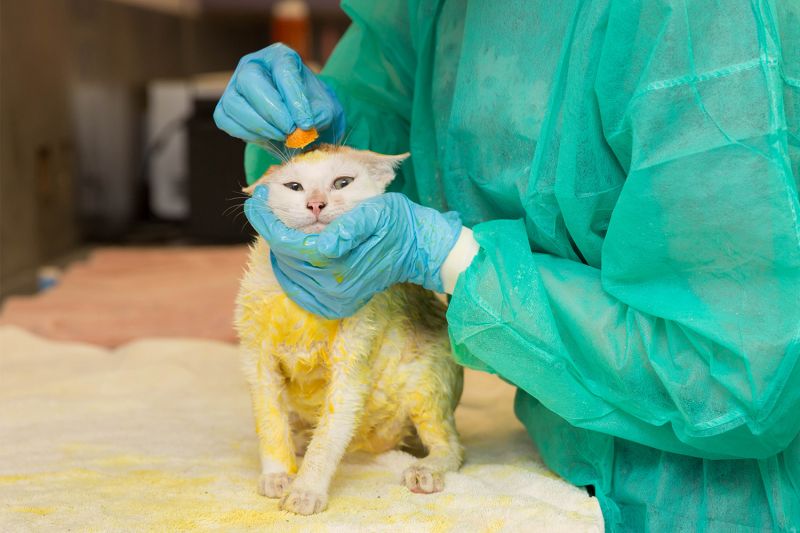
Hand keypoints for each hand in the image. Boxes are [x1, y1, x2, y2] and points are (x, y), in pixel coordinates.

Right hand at [213, 43, 344, 143]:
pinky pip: (226, 120)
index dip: (294, 99)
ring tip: (282, 136)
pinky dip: (246, 134)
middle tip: (290, 131)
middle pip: (250, 81)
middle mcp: (253, 65)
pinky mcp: (226, 107)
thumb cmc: (314, 109)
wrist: (304, 121)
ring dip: (259, 126)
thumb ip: (319, 115)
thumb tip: (302, 128)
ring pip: (234, 103)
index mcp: (280, 57)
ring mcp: (235, 85)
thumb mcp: (327, 109)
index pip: (283, 71)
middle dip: (271, 111)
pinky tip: (268, 138)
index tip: (306, 124)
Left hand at [244, 186, 461, 317]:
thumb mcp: (377, 213)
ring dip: (279, 248)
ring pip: (289, 273)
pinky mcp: (335, 304)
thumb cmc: (397, 224)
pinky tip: (290, 250)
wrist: (418, 250)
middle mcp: (332, 289)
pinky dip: (289, 268)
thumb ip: (349, 225)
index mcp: (338, 265)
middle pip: (284, 259)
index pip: (287, 244)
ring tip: (278, 223)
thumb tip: (324, 241)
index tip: (256, 198)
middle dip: (271, 230)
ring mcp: (333, 301)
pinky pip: (299, 288)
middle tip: (265, 206)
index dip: (266, 220)